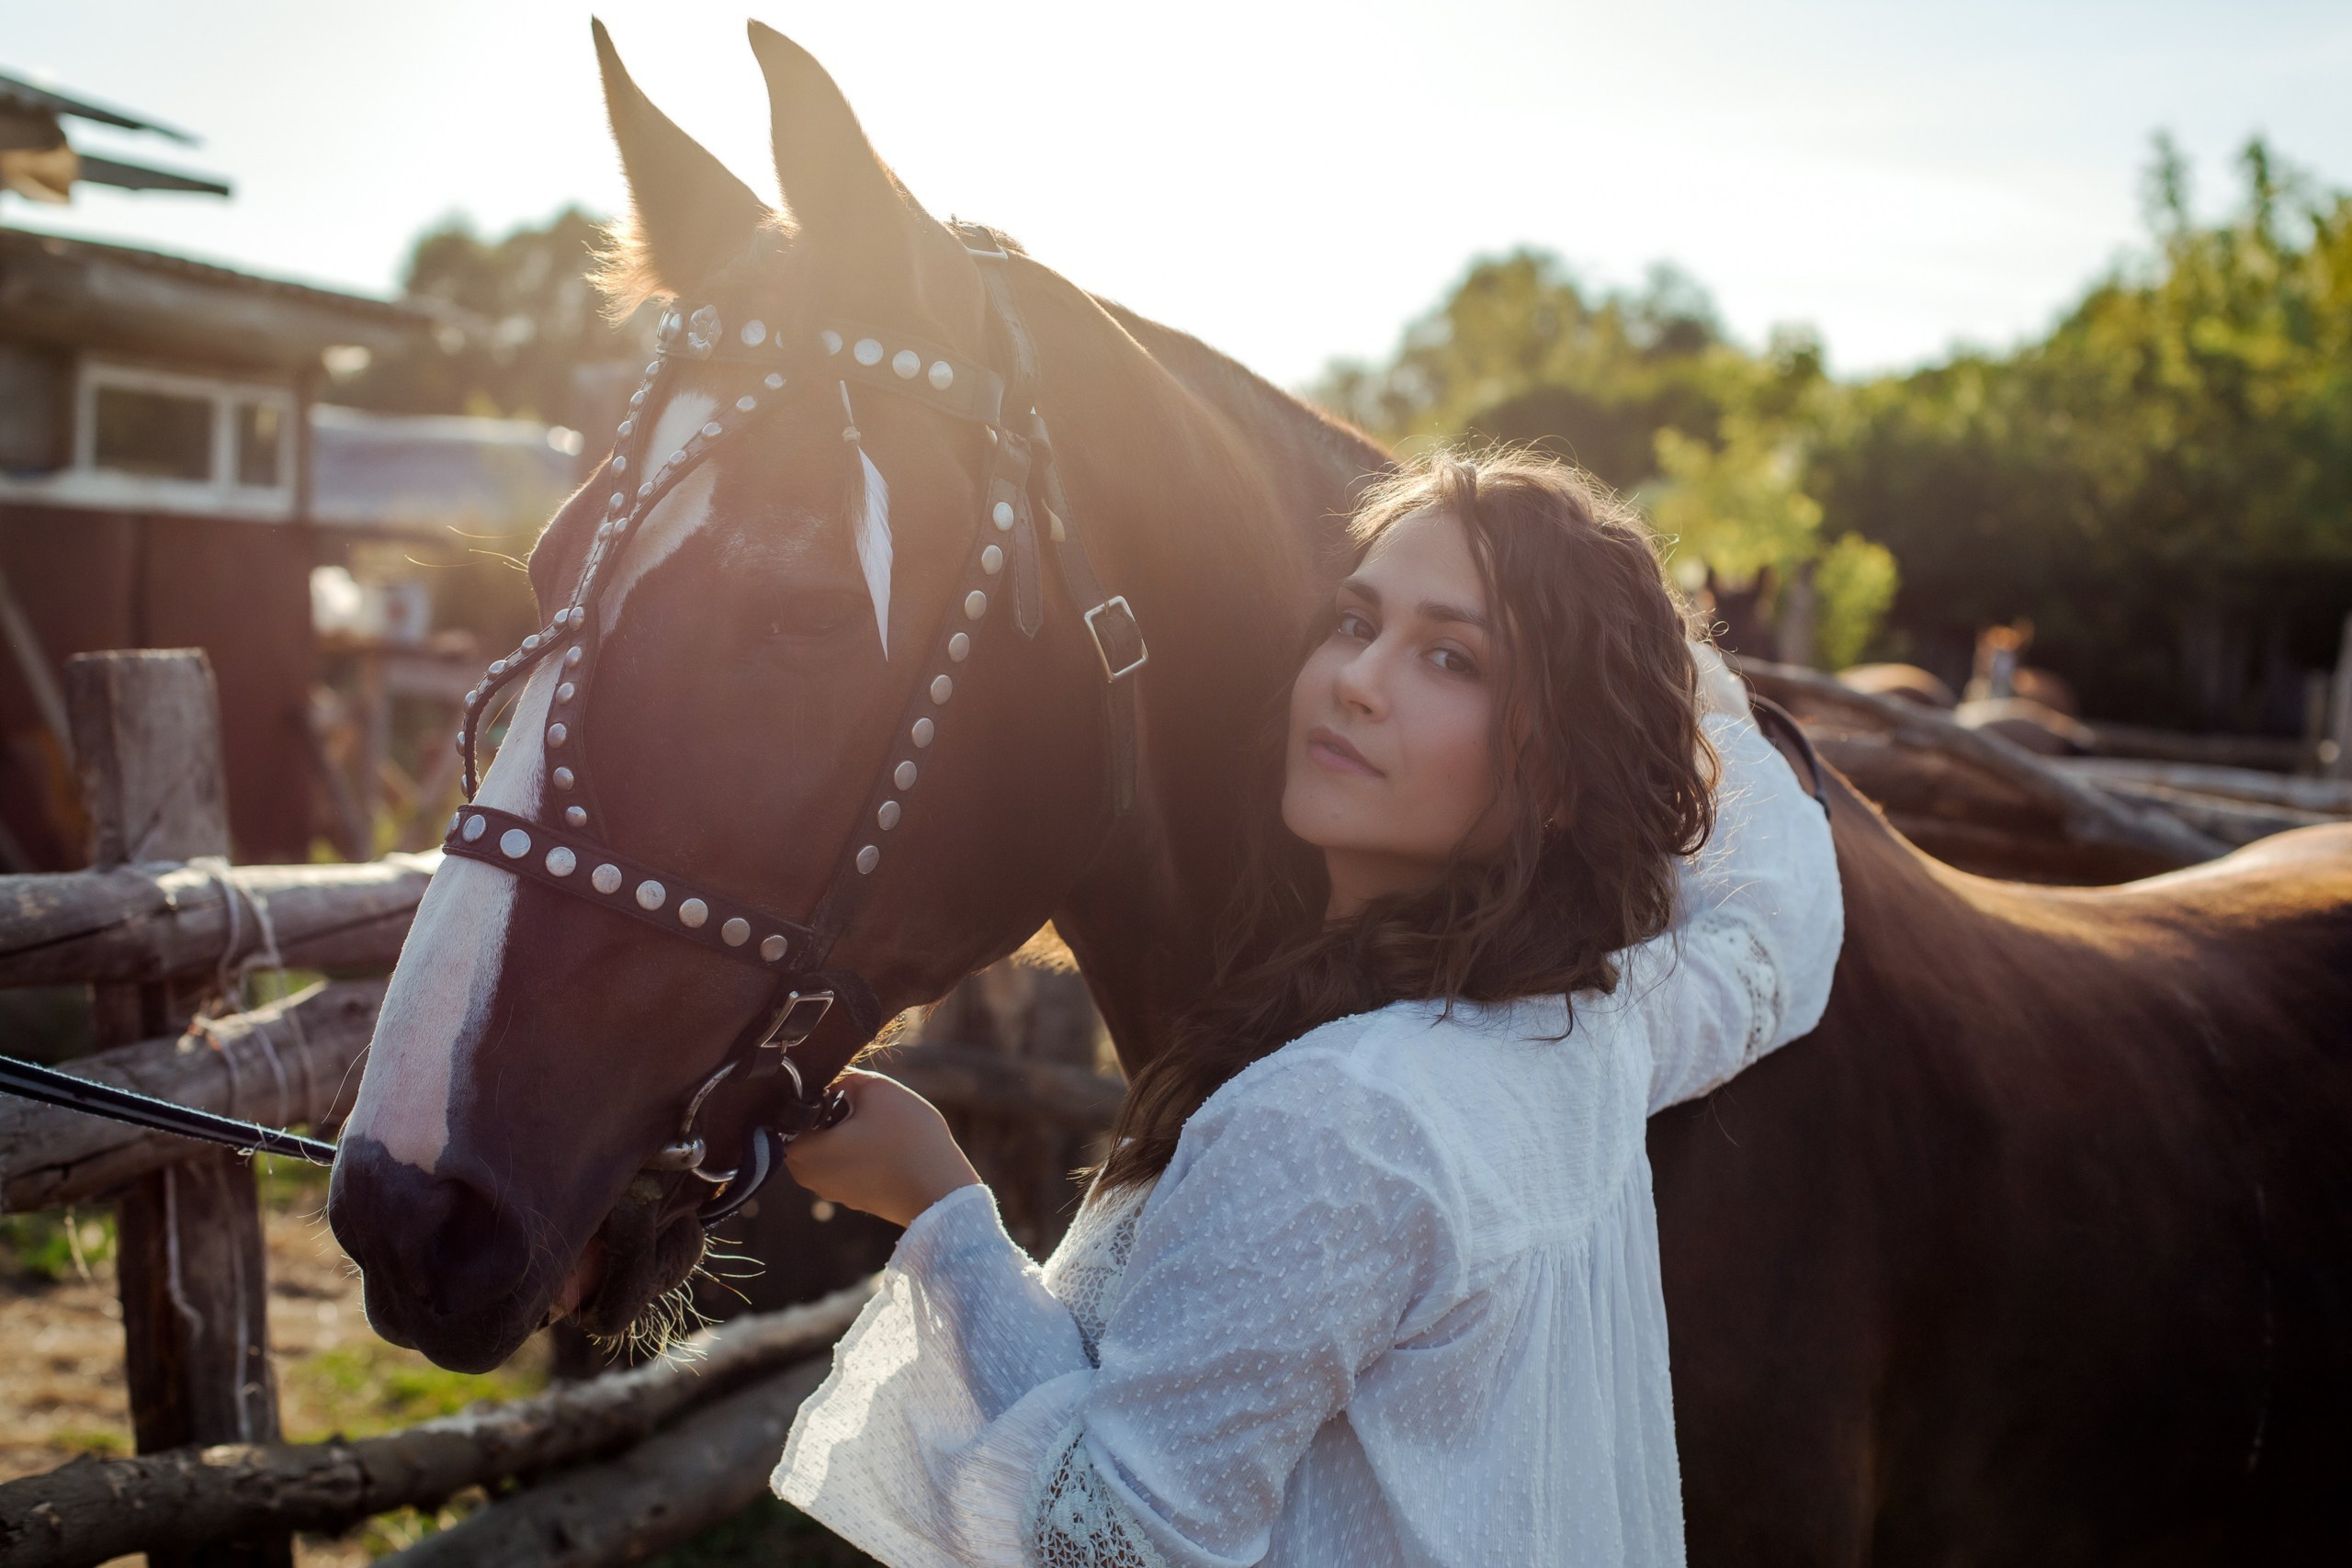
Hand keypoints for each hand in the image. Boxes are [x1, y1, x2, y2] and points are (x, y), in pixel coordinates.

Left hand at [782, 1068, 982, 1227]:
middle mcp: (808, 1176)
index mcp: (802, 1151)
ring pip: (828, 1146)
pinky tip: (886, 1145)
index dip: (815, 1092)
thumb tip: (834, 1079)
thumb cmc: (908, 1140)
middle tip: (861, 1104)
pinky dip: (860, 1151)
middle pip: (808, 1129)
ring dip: (846, 1132)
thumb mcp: (878, 1090)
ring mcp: (831, 1191)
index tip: (840, 1089)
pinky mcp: (853, 1197)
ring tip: (877, 1124)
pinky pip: (846, 1164)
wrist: (941, 1192)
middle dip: (830, 1113)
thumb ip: (845, 1077)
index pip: (790, 1110)